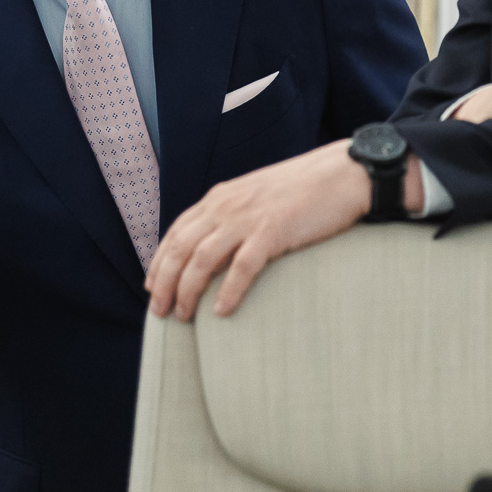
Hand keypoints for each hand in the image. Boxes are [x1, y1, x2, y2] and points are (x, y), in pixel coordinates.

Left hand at [146, 138, 419, 320]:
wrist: (340, 175)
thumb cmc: (300, 191)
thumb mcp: (254, 197)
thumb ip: (231, 217)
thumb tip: (214, 250)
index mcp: (219, 198)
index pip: (176, 232)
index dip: (159, 262)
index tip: (151, 288)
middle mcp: (225, 206)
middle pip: (180, 249)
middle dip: (164, 283)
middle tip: (159, 312)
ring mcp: (248, 218)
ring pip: (202, 259)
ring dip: (188, 291)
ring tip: (183, 316)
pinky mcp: (272, 231)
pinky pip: (242, 267)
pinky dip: (229, 291)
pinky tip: (221, 312)